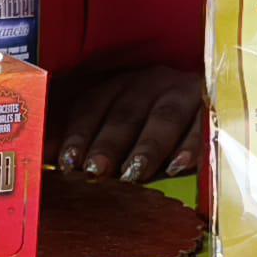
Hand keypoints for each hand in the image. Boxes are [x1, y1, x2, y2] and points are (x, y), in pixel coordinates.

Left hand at [55, 67, 204, 182]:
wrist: (207, 97)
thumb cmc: (148, 122)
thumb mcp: (114, 126)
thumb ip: (81, 140)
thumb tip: (43, 157)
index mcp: (117, 86)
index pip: (92, 106)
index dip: (78, 134)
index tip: (66, 162)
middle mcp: (149, 83)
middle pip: (125, 113)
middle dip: (108, 144)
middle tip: (95, 171)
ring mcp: (183, 92)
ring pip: (162, 118)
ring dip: (146, 147)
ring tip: (134, 174)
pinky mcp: (213, 107)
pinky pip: (202, 126)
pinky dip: (190, 147)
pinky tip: (178, 168)